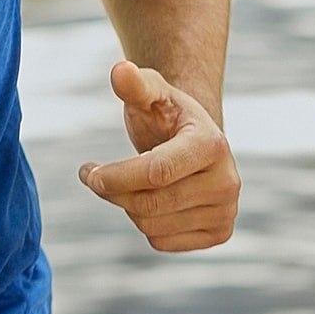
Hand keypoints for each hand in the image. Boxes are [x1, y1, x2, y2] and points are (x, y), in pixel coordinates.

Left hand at [78, 60, 238, 252]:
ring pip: (151, 226)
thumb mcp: (152, 94)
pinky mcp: (220, 234)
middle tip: (95, 176)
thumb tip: (120, 71)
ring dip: (128, 207)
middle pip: (149, 203)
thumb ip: (135, 84)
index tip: (88, 172)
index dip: (115, 176)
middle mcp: (227, 182)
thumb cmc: (167, 114)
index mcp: (212, 145)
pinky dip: (146, 225)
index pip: (155, 172)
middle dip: (113, 191)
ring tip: (131, 183)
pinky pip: (161, 243)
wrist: (196, 142)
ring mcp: (226, 211)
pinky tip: (153, 201)